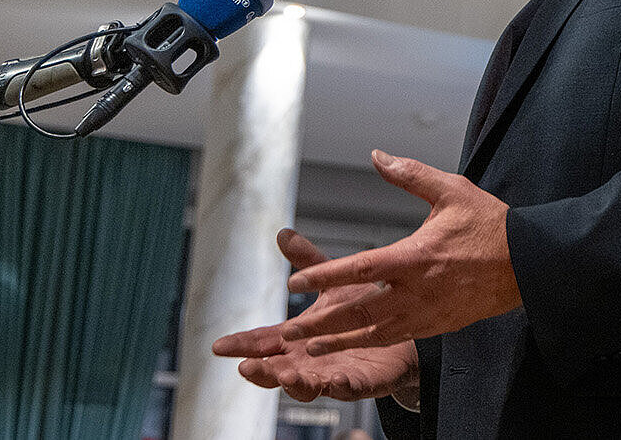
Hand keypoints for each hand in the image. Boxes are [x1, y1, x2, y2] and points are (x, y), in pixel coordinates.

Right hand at [211, 229, 418, 401]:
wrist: (402, 329)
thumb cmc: (362, 309)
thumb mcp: (332, 284)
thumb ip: (308, 264)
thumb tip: (283, 233)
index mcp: (297, 338)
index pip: (263, 342)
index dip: (241, 345)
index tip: (218, 346)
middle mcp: (307, 360)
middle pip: (277, 369)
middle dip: (261, 371)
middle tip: (246, 367)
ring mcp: (330, 374)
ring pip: (306, 385)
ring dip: (293, 383)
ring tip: (285, 377)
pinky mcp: (358, 382)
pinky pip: (346, 388)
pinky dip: (338, 386)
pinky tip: (334, 381)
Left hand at [276, 150, 522, 353]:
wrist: (527, 263)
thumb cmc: (490, 225)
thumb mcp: (452, 191)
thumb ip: (410, 175)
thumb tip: (377, 155)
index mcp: (414, 256)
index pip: (359, 268)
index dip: (325, 276)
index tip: (295, 284)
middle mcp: (415, 290)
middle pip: (358, 310)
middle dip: (319, 322)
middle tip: (286, 330)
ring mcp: (426, 312)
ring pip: (373, 332)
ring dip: (338, 339)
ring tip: (309, 347)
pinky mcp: (437, 324)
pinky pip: (396, 337)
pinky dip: (368, 343)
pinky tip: (351, 344)